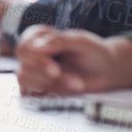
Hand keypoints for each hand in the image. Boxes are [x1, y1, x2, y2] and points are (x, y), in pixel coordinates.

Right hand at [14, 26, 131, 95]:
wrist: (107, 71)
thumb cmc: (95, 52)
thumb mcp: (81, 42)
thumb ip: (59, 41)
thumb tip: (39, 47)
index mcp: (40, 37)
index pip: (25, 48)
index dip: (37, 61)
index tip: (55, 70)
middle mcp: (34, 53)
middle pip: (24, 67)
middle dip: (47, 76)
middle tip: (71, 80)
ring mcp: (36, 71)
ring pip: (26, 81)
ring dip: (52, 86)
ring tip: (76, 84)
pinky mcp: (40, 87)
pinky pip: (32, 94)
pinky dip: (50, 94)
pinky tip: (67, 90)